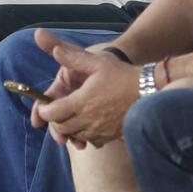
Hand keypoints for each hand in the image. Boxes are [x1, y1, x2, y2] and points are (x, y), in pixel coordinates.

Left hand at [31, 31, 142, 146]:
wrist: (149, 91)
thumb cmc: (123, 75)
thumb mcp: (98, 62)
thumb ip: (74, 58)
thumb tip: (55, 51)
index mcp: (81, 102)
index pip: (53, 113)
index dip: (44, 111)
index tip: (43, 106)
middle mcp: (88, 120)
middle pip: (62, 128)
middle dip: (55, 121)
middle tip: (56, 112)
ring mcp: (100, 130)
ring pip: (76, 135)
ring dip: (70, 129)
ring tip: (72, 117)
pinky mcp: (110, 136)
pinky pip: (92, 140)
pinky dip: (86, 135)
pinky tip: (89, 125)